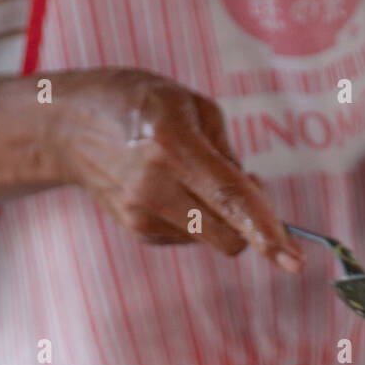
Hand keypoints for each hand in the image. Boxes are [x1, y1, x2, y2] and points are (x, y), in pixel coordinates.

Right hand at [51, 68, 303, 268]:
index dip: (267, 231)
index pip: (231, 198)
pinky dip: (198, 217)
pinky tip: (172, 187)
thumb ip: (228, 151)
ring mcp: (143, 214)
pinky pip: (191, 235)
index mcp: (172, 144)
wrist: (69, 126)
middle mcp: (155, 185)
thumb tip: (255, 198)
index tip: (294, 260)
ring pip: (213, 238)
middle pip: (228, 234)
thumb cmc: (139, 103)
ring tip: (196, 175)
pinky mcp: (139, 231)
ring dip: (223, 217)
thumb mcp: (189, 104)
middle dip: (254, 229)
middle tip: (255, 194)